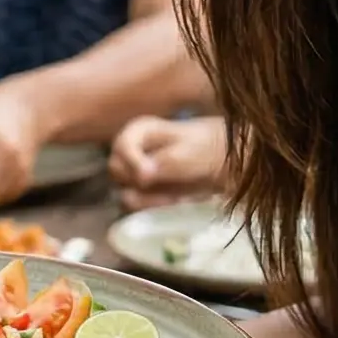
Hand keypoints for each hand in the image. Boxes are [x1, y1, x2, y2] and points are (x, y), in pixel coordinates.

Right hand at [108, 115, 227, 211]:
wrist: (221, 162)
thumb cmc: (206, 148)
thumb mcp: (189, 151)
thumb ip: (165, 162)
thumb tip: (142, 176)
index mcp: (139, 131)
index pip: (122, 146)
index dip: (132, 161)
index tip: (147, 176)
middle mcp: (132, 151)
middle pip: (116, 170)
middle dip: (137, 181)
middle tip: (162, 186)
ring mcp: (135, 172)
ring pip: (124, 189)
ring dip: (146, 198)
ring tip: (173, 198)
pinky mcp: (143, 191)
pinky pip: (136, 203)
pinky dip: (152, 206)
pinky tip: (173, 202)